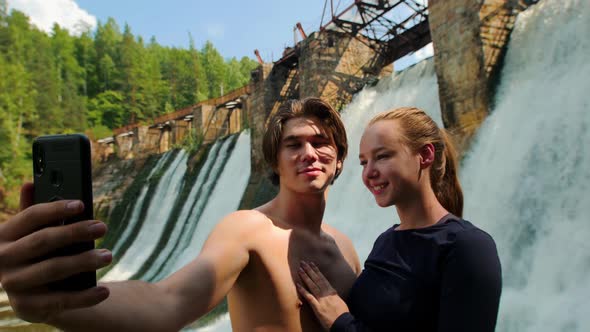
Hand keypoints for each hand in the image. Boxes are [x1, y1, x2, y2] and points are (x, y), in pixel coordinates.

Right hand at [0, 183, 111, 322]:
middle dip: (75, 232)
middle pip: (43, 241)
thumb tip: (31, 182)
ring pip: (52, 269)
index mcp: (4, 235)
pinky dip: (84, 296)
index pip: (30, 216)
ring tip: (108, 255)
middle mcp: (3, 259)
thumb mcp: (31, 233)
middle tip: (102, 227)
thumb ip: (33, 211)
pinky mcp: (27, 307)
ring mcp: (13, 284)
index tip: (82, 204)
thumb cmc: (36, 253)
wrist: (31, 294)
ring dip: (83, 261)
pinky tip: (104, 290)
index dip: (56, 209)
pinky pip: (60, 301)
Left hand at [296, 261, 348, 329]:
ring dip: (305, 277)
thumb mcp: (339, 301)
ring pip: (312, 285)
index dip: (316, 270)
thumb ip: (333, 295)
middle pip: (317, 279)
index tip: (312, 263)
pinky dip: (303, 291)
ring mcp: (322, 300)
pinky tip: (298, 285)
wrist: (343, 323)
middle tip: (303, 262)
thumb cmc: (342, 314)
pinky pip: (309, 297)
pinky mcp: (318, 307)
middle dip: (309, 270)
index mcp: (332, 292)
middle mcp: (327, 294)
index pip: (323, 278)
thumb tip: (330, 291)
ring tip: (300, 269)